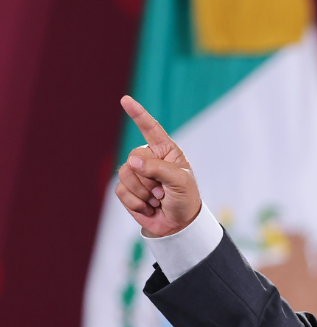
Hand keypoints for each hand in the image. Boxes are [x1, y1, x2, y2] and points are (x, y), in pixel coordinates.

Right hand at [115, 95, 202, 236]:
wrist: (178, 225)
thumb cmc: (185, 200)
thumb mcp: (180, 182)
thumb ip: (159, 168)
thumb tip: (132, 162)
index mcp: (166, 152)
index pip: (151, 129)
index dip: (138, 115)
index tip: (125, 100)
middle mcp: (150, 159)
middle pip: (134, 159)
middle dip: (149, 180)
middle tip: (164, 192)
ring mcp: (137, 175)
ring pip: (125, 175)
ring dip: (143, 193)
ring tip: (157, 200)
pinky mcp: (128, 190)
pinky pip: (121, 192)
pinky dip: (136, 203)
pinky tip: (148, 207)